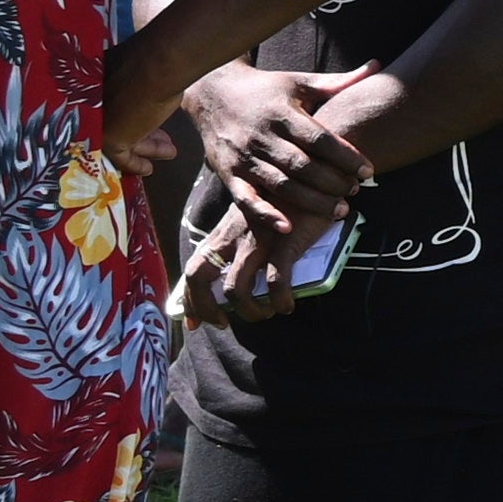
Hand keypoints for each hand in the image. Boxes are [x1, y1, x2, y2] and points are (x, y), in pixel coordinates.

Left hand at [177, 204, 314, 325]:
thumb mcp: (252, 220)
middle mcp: (233, 238)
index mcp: (223, 234)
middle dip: (204, 308)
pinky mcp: (283, 244)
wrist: (313, 178)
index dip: (189, 300)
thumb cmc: (285, 203)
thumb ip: (240, 242)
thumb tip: (238, 277)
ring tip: (266, 313)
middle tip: (221, 324)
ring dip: (249, 311)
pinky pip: (274, 283)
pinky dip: (279, 300)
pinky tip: (287, 305)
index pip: (193, 269)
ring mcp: (256, 242)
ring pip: (235, 290)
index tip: (194, 322)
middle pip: (199, 278)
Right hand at [181, 64, 367, 222]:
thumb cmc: (265, 89)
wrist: (212, 93)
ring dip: (311, 201)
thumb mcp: (299, 82)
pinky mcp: (227, 173)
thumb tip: (376, 66)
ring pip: (280, 185)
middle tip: (355, 192)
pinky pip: (245, 199)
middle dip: (332, 182)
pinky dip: (264, 215)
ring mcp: (243, 157)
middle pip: (303, 165)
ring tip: (338, 211)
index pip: (320, 139)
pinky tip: (287, 227)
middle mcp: (262, 136)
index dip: (346, 156)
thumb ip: (337, 82)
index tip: (369, 171)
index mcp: (282, 114)